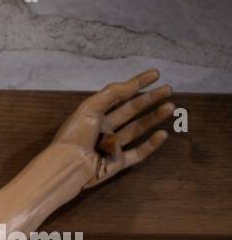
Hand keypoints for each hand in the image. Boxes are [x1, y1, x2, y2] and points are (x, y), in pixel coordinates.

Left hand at [52, 68, 171, 189]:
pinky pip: (138, 153)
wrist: (68, 165)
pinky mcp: (118, 163)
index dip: (136, 84)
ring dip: (154, 117)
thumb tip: (132, 83)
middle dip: (150, 99)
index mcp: (95, 115)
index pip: (119, 96)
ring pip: (137, 129)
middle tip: (168, 89)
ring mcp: (112, 146)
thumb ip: (111, 93)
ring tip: (171, 106)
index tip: (155, 74)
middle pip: (131, 110)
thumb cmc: (75, 135)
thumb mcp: (90, 107)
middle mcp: (104, 129)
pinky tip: (163, 134)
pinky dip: (151, 144)